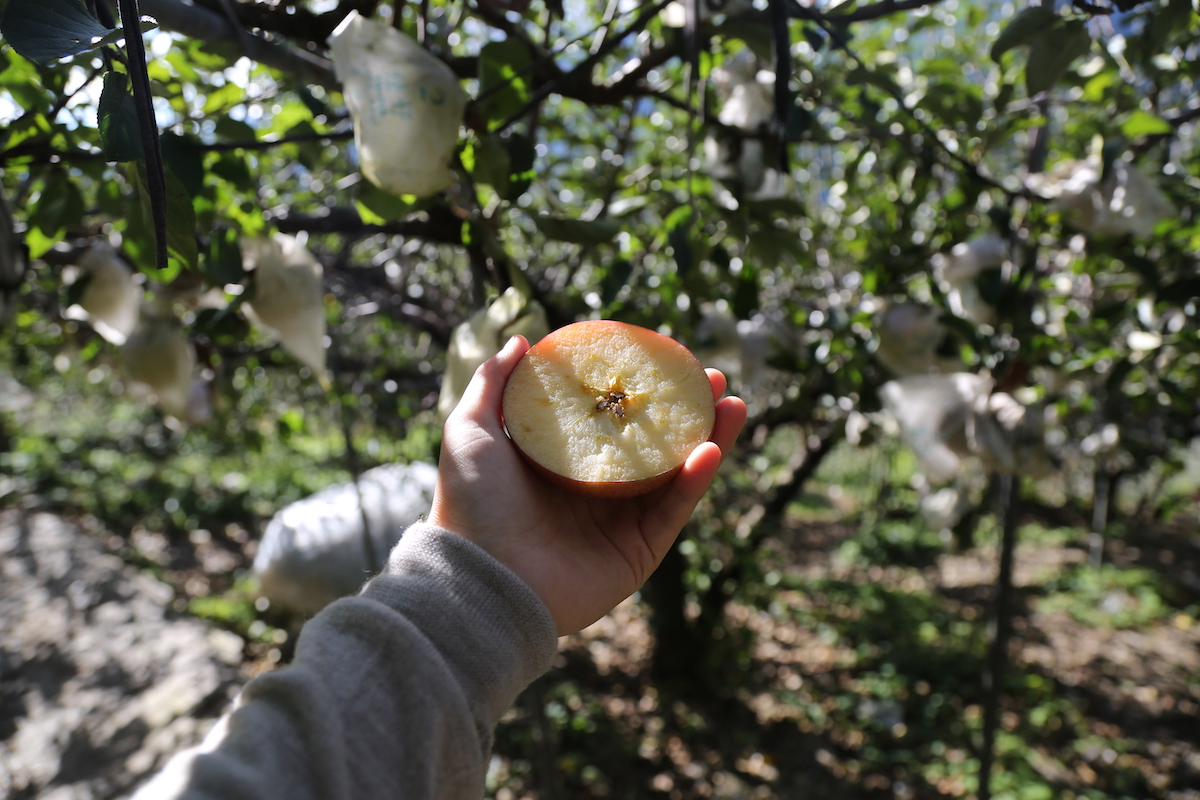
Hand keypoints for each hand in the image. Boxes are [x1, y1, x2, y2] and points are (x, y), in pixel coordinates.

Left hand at [428, 335, 747, 634]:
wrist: (481, 575)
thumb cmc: (472, 502)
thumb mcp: (471, 427)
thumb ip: (495, 381)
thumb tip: (522, 340)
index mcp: (560, 463)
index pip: (611, 418)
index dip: (639, 387)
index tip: (664, 355)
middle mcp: (593, 491)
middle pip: (653, 443)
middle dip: (687, 409)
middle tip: (710, 378)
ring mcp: (618, 523)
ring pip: (675, 474)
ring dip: (709, 438)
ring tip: (732, 404)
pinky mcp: (637, 553)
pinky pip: (673, 511)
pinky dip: (695, 480)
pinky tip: (710, 448)